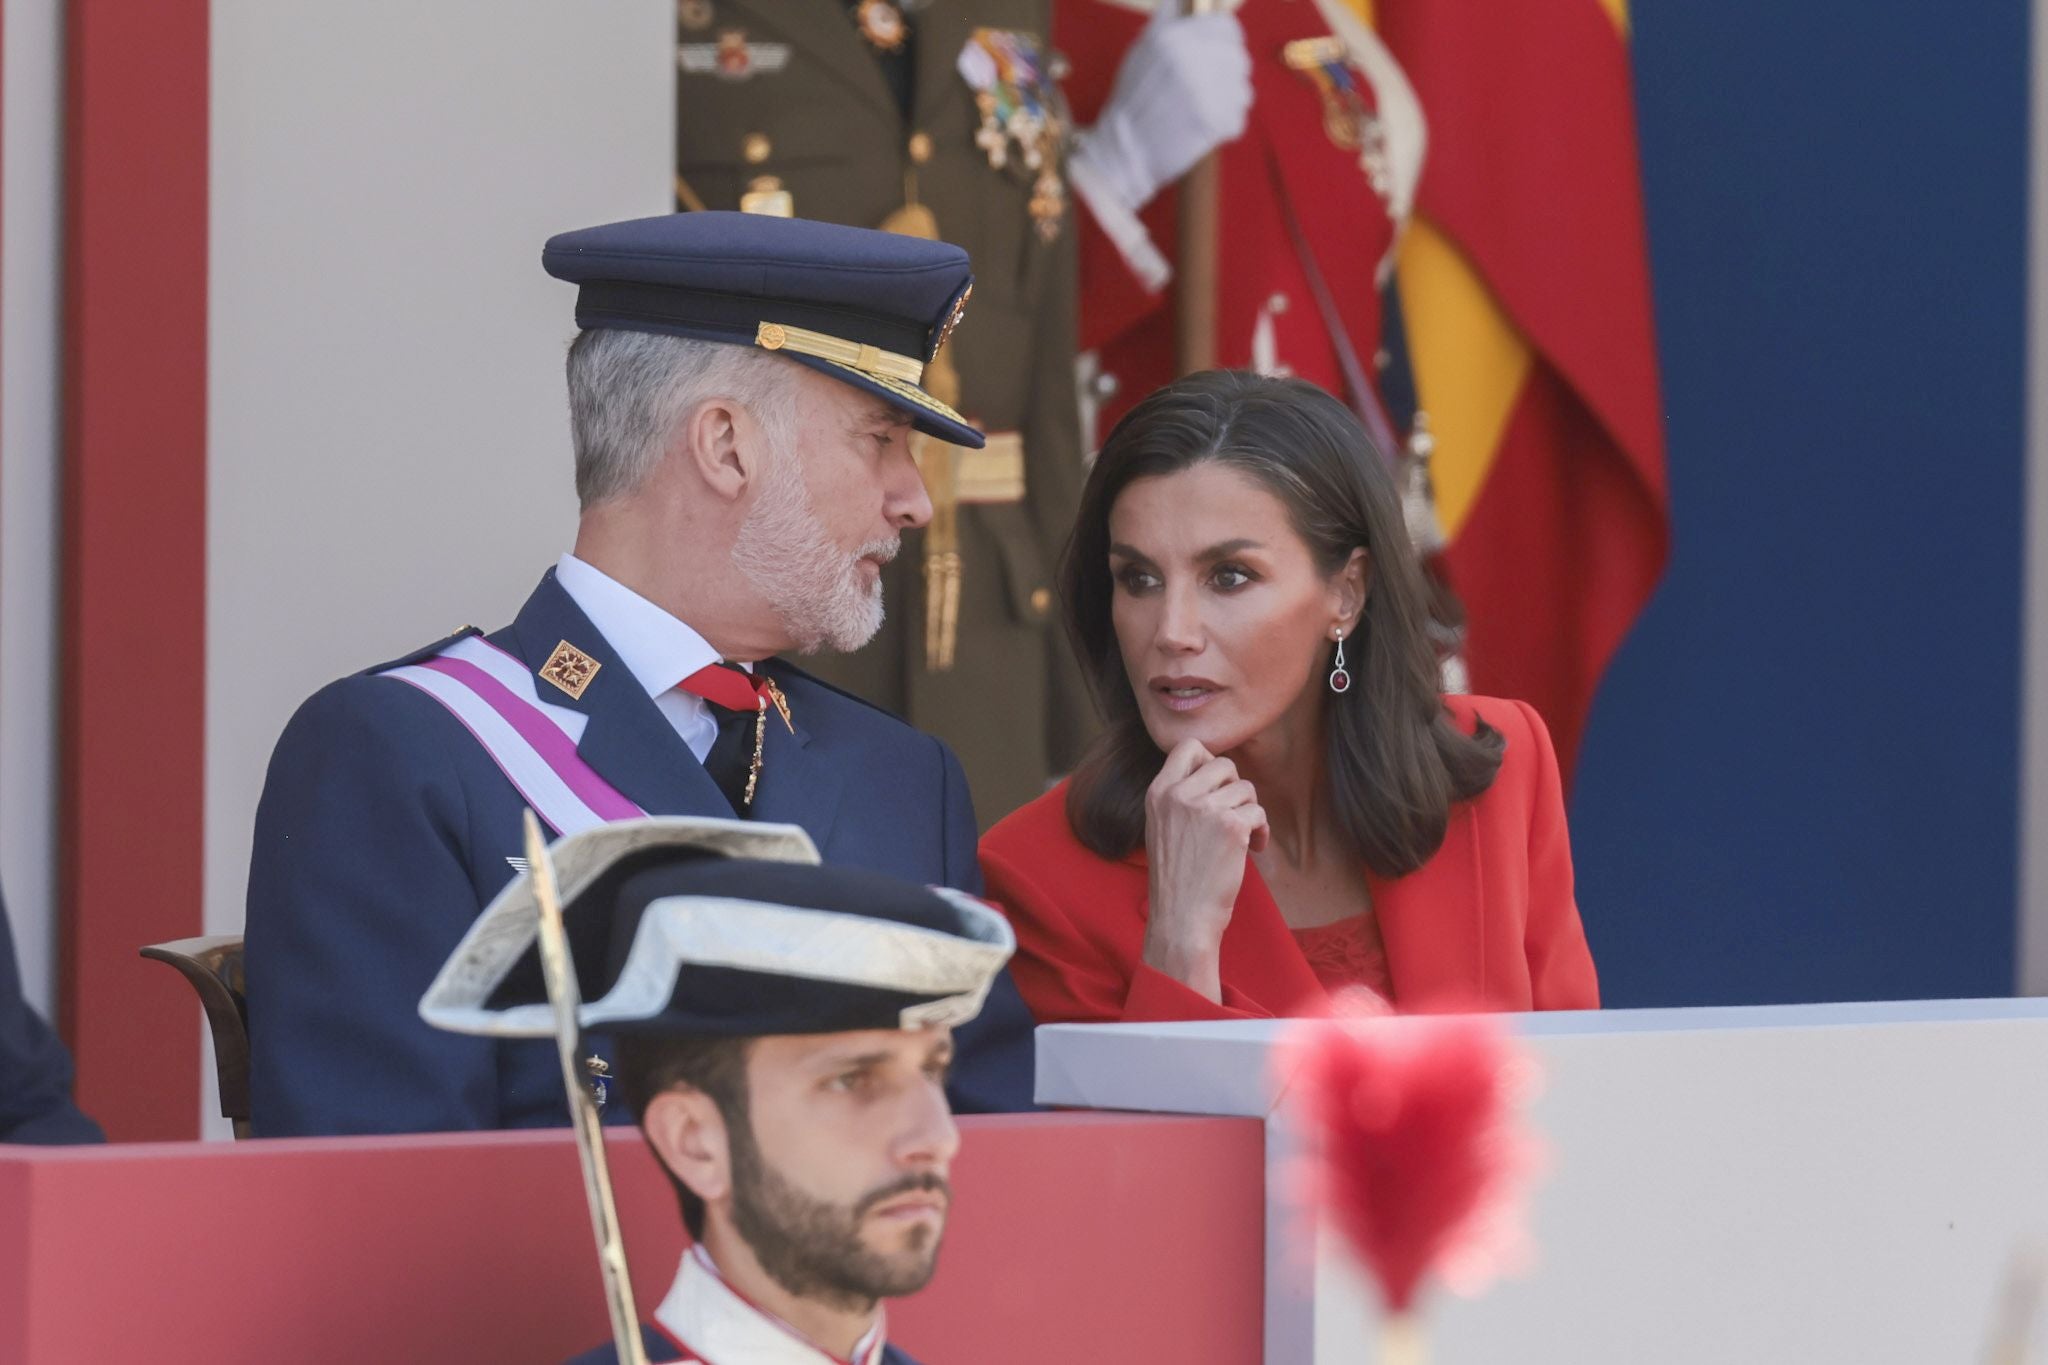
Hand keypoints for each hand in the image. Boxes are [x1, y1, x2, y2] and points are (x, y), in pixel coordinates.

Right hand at [1071, 4, 1253, 214]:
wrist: (1121, 151)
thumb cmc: (1131, 101)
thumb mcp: (1142, 50)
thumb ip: (1167, 21)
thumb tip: (1185, 1)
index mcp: (1174, 36)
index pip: (1228, 29)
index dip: (1228, 43)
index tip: (1220, 57)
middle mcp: (1190, 59)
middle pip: (1240, 60)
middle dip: (1229, 77)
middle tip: (1210, 92)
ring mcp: (1203, 91)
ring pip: (1243, 91)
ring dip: (1229, 103)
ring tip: (1205, 111)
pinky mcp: (1211, 122)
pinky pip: (1238, 120)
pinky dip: (1225, 128)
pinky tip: (1204, 129)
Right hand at [1141, 739, 1267, 1001]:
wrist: (1181, 918)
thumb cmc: (1177, 879)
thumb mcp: (1162, 828)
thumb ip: (1179, 798)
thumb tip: (1214, 770)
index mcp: (1158, 793)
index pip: (1187, 746)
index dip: (1208, 760)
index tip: (1215, 787)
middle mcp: (1179, 795)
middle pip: (1224, 764)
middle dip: (1236, 789)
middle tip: (1233, 816)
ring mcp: (1204, 808)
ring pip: (1246, 789)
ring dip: (1250, 812)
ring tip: (1243, 838)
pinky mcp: (1231, 826)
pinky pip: (1258, 813)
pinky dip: (1261, 832)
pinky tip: (1253, 850)